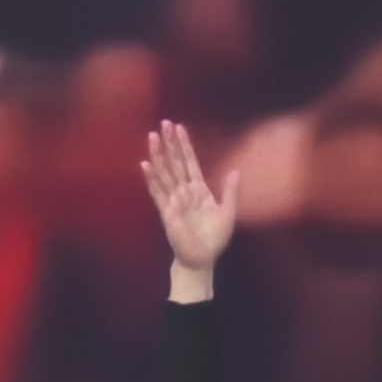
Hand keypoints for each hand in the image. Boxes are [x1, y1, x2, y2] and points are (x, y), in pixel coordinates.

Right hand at [142, 121, 240, 293]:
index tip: (179, 127)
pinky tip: (145, 164)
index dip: (184, 145)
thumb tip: (236, 170)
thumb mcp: (228, 212)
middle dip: (170, 143)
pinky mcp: (166, 211)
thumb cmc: (214, 238)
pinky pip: (157, 192)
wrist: (202, 258)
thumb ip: (230, 191)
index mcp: (199, 189)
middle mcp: (184, 191)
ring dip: (158, 154)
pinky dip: (151, 178)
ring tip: (153, 136)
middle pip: (175, 162)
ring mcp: (173, 199)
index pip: (189, 162)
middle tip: (164, 123)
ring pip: (164, 172)